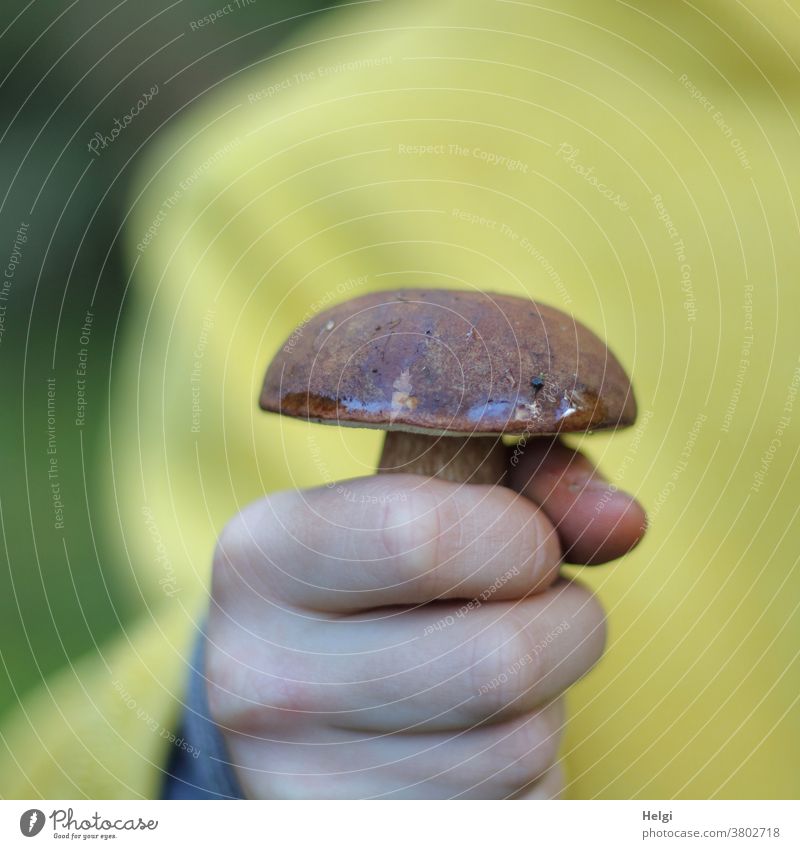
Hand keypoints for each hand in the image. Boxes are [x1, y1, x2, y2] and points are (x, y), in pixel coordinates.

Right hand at [205, 439, 645, 798]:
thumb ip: (532, 480)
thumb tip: (625, 522)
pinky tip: (472, 741)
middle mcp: (258, 676)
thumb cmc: (387, 575)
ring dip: (545, 703)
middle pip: (498, 663)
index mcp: (263, 557)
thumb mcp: (435, 496)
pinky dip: (527, 774)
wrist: (304, 688)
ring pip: (520, 748)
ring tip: (486, 675)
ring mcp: (299, 782)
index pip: (420, 540)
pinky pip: (516, 812)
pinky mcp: (354, 838)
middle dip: (563, 625)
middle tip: (534, 610)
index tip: (523, 543)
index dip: (519, 538)